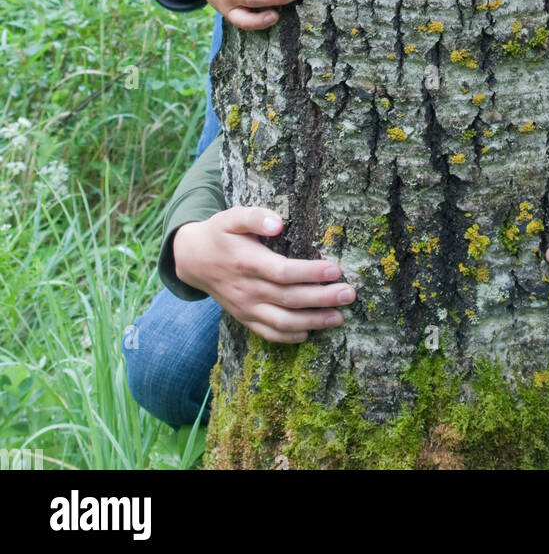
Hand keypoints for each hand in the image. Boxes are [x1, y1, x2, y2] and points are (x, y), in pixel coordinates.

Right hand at [173, 208, 355, 343]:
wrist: (193, 259)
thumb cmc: (220, 234)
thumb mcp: (232, 217)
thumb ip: (254, 217)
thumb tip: (278, 223)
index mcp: (247, 262)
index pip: (283, 272)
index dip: (310, 273)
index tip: (336, 269)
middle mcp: (247, 289)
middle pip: (289, 299)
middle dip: (322, 298)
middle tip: (349, 294)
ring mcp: (245, 307)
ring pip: (282, 321)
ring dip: (312, 321)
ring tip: (339, 317)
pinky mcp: (244, 318)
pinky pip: (267, 333)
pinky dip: (289, 337)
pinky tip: (310, 332)